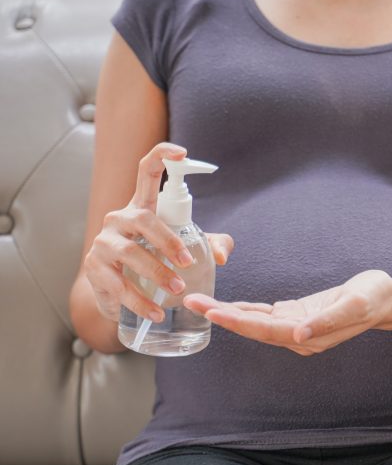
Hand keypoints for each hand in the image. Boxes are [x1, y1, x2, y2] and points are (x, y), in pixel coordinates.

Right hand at [83, 142, 234, 322]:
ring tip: (177, 290)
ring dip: (156, 272)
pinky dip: (140, 301)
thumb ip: (210, 245)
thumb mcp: (186, 249)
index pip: (147, 172)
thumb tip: (222, 256)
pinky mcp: (96, 269)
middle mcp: (120, 219)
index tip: (182, 152)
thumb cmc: (155, 261)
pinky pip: (118, 285)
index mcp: (143, 207)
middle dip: (167, 240)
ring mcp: (104, 243)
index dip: (163, 157)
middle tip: (188, 262)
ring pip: (129, 253)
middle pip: (143, 219)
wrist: (119, 294)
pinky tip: (156, 313)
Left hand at [182, 269, 391, 355]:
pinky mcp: (296, 315)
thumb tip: (299, 334)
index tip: (213, 312)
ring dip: (227, 313)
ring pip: (254, 322)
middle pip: (252, 328)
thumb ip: (328, 320)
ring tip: (199, 302)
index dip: (238, 322)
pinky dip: (243, 310)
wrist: (385, 299)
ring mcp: (295, 327)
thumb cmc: (372, 298)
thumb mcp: (355, 305)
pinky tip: (225, 305)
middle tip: (192, 301)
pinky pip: (264, 315)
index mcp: (309, 336)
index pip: (265, 331)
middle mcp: (298, 336)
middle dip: (221, 316)